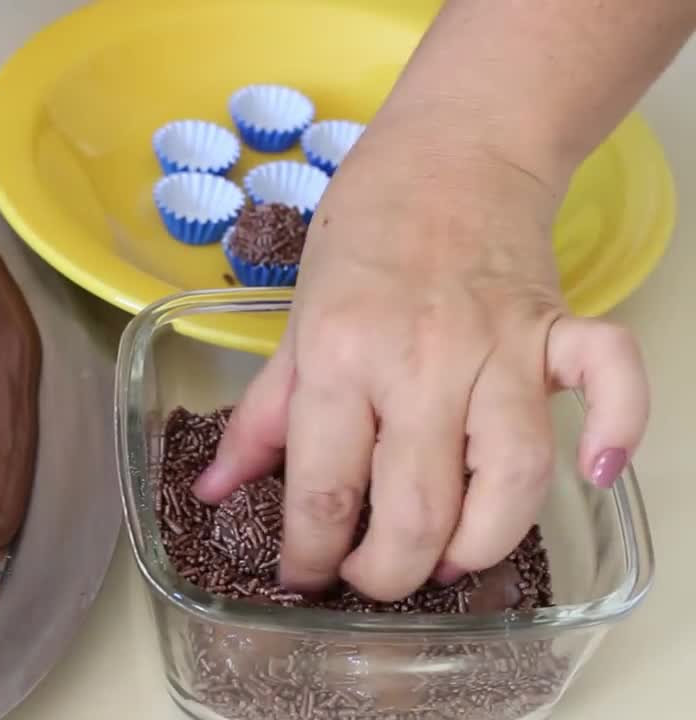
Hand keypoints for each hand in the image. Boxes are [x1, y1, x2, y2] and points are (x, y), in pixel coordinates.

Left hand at [192, 129, 648, 601]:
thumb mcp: (295, 320)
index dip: (308, 555)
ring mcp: (499, 346)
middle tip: (368, 578)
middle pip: (414, 509)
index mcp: (338, 356)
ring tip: (445, 560)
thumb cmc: (363, 234)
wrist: (449, 151)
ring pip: (508, 478)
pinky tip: (594, 473)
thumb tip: (214, 489)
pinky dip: (616, 430)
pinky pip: (610, 382)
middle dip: (386, 574)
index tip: (302, 578)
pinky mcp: (559, 328)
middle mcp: (419, 360)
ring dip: (478, 545)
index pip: (323, 489)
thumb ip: (261, 414)